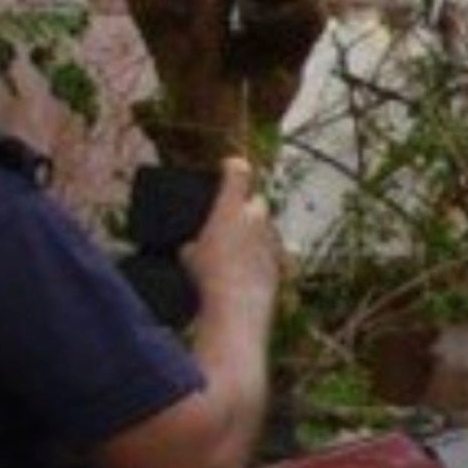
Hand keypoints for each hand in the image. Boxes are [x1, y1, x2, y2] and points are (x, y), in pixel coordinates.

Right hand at [185, 159, 276, 307]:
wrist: (238, 302)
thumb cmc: (207, 275)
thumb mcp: (188, 255)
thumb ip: (193, 242)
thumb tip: (192, 246)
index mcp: (230, 208)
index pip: (238, 173)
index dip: (233, 166)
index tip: (229, 165)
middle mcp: (256, 216)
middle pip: (257, 201)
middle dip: (246, 206)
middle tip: (230, 218)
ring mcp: (271, 236)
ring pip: (266, 226)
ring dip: (256, 231)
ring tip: (236, 248)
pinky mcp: (280, 257)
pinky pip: (273, 249)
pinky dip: (262, 253)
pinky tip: (249, 265)